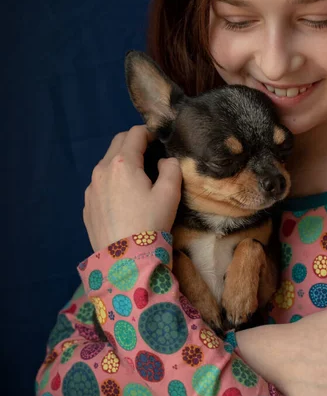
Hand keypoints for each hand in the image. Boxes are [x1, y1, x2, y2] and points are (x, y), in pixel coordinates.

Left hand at [83, 125, 181, 251]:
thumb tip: (164, 161)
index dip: (150, 133)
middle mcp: (101, 170)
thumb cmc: (150, 224)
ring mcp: (91, 188)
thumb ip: (171, 169)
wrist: (126, 262)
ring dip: (121, 162)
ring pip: (106, 163)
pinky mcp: (87, 205)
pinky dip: (112, 181)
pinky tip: (123, 199)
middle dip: (134, 143)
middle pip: (117, 143)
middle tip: (150, 155)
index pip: (135, 133)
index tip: (159, 142)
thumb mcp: (170, 194)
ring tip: (137, 179)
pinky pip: (100, 183)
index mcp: (122, 162)